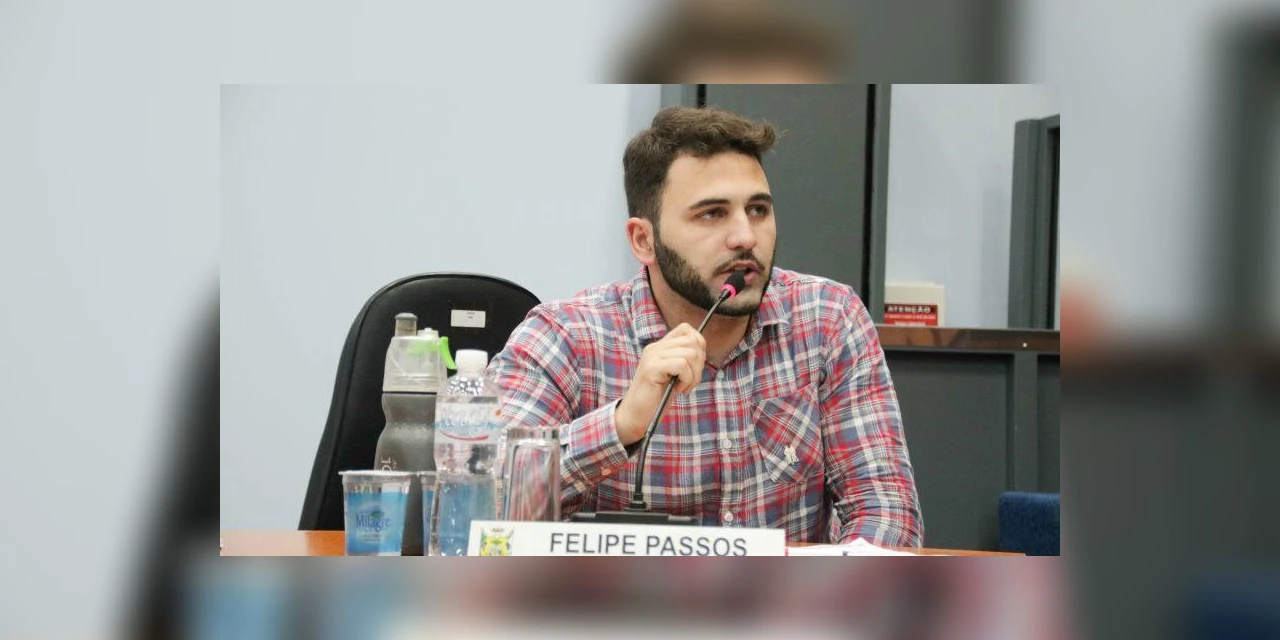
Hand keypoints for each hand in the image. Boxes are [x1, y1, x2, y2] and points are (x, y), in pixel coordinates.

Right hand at [615, 323, 706, 445]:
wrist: (636, 415)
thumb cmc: (657, 398)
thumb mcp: (673, 374)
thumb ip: (683, 359)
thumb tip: (701, 348)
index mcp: (659, 347)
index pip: (686, 329)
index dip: (698, 345)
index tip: (695, 366)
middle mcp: (654, 347)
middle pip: (693, 341)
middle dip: (700, 363)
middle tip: (690, 381)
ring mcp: (652, 356)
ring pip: (691, 353)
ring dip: (694, 374)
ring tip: (684, 387)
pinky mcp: (652, 368)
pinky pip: (682, 365)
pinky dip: (687, 380)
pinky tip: (678, 389)